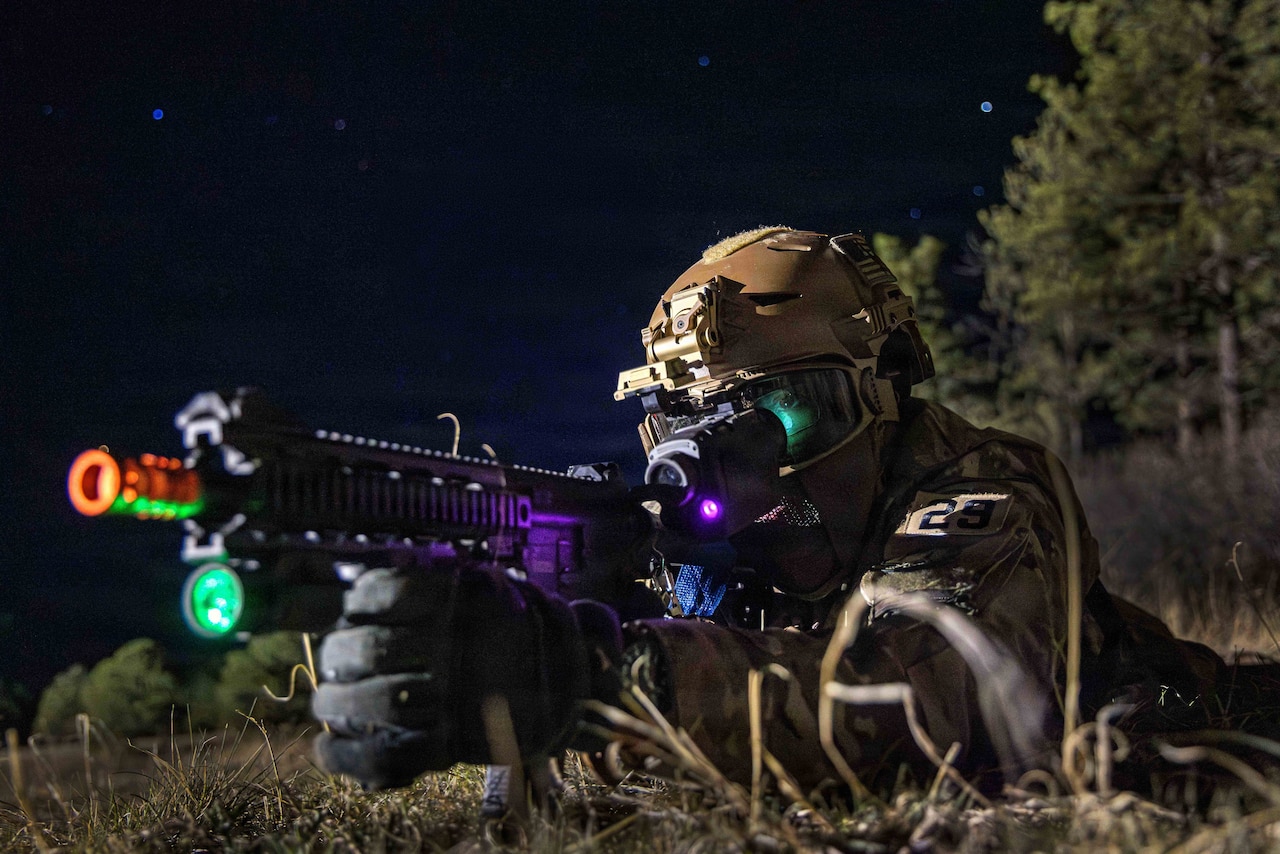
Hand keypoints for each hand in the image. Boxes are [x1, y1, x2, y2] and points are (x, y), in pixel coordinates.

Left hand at [312, 565, 618, 788]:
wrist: (580, 687)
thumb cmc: (530, 632)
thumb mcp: (497, 588)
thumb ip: (445, 582)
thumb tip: (384, 575)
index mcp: (465, 602)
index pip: (384, 592)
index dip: (357, 602)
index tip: (351, 611)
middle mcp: (455, 646)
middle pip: (368, 647)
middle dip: (337, 654)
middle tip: (331, 661)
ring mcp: (453, 698)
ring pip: (371, 700)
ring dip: (333, 701)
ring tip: (325, 702)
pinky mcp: (452, 744)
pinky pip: (384, 754)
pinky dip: (345, 754)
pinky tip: (327, 747)